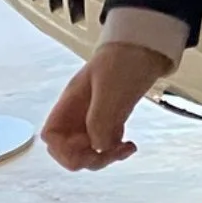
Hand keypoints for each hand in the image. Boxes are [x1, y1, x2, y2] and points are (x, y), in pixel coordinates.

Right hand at [41, 41, 171, 171]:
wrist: (149, 44)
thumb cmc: (126, 59)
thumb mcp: (111, 87)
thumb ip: (100, 118)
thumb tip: (98, 147)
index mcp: (71, 102)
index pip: (51, 135)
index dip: (63, 150)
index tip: (88, 149)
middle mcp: (79, 112)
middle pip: (67, 147)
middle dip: (86, 158)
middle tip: (111, 153)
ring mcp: (96, 116)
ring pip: (88, 149)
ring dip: (104, 156)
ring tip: (126, 149)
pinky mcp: (113, 118)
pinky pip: (106, 143)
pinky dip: (115, 150)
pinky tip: (130, 145)